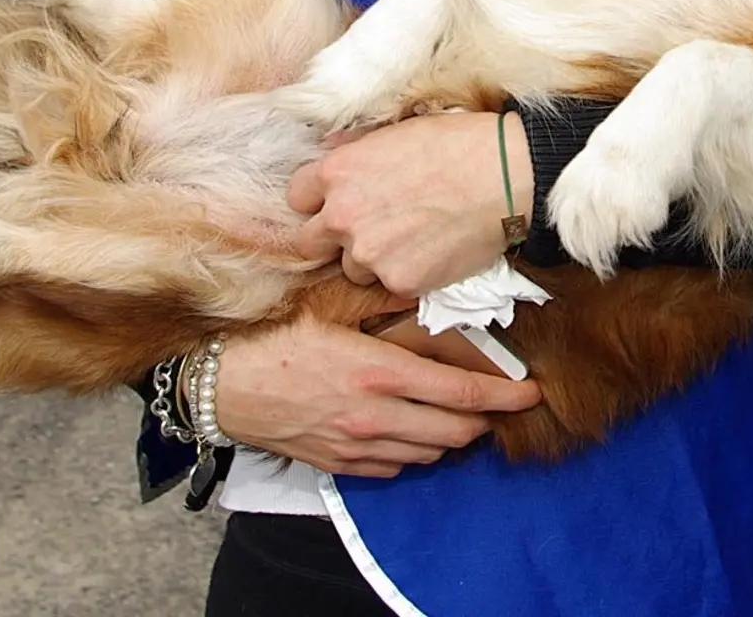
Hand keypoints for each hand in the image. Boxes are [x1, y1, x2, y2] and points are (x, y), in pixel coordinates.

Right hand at [215, 318, 541, 477]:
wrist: (223, 385)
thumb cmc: (273, 335)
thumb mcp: (330, 304)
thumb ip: (380, 298)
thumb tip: (421, 284)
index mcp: (379, 373)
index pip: (461, 394)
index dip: (504, 396)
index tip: (530, 392)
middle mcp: (376, 417)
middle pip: (455, 432)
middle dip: (484, 419)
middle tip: (498, 401)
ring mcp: (359, 447)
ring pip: (429, 453)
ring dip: (450, 435)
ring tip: (457, 411)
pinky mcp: (341, 465)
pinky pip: (396, 467)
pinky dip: (415, 450)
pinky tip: (411, 427)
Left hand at [287, 110, 533, 295]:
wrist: (504, 175)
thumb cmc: (454, 144)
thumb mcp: (392, 132)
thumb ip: (352, 152)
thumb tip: (331, 154)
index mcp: (336, 172)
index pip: (296, 198)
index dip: (317, 200)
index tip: (335, 201)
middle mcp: (342, 216)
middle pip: (309, 242)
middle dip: (331, 237)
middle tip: (365, 227)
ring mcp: (369, 254)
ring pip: (351, 268)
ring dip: (371, 258)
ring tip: (410, 236)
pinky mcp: (401, 282)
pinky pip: (389, 285)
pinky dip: (406, 273)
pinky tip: (431, 250)